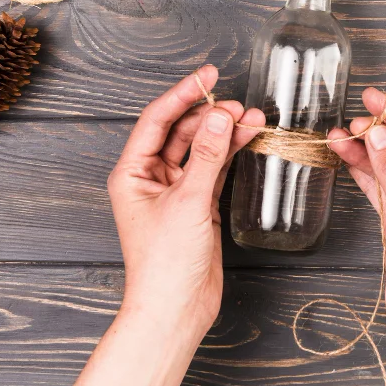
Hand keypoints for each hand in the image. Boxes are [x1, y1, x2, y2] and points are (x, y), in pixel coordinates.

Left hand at [69, 66, 262, 385]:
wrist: (175, 310)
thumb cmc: (165, 266)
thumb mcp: (188, 203)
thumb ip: (206, 156)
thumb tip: (219, 116)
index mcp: (132, 173)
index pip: (157, 120)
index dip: (183, 93)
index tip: (208, 75)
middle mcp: (150, 178)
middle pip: (180, 131)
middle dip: (209, 114)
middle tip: (238, 103)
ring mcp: (174, 192)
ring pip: (200, 149)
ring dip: (224, 133)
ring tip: (253, 118)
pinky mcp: (195, 205)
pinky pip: (212, 168)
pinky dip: (229, 153)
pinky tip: (247, 140)